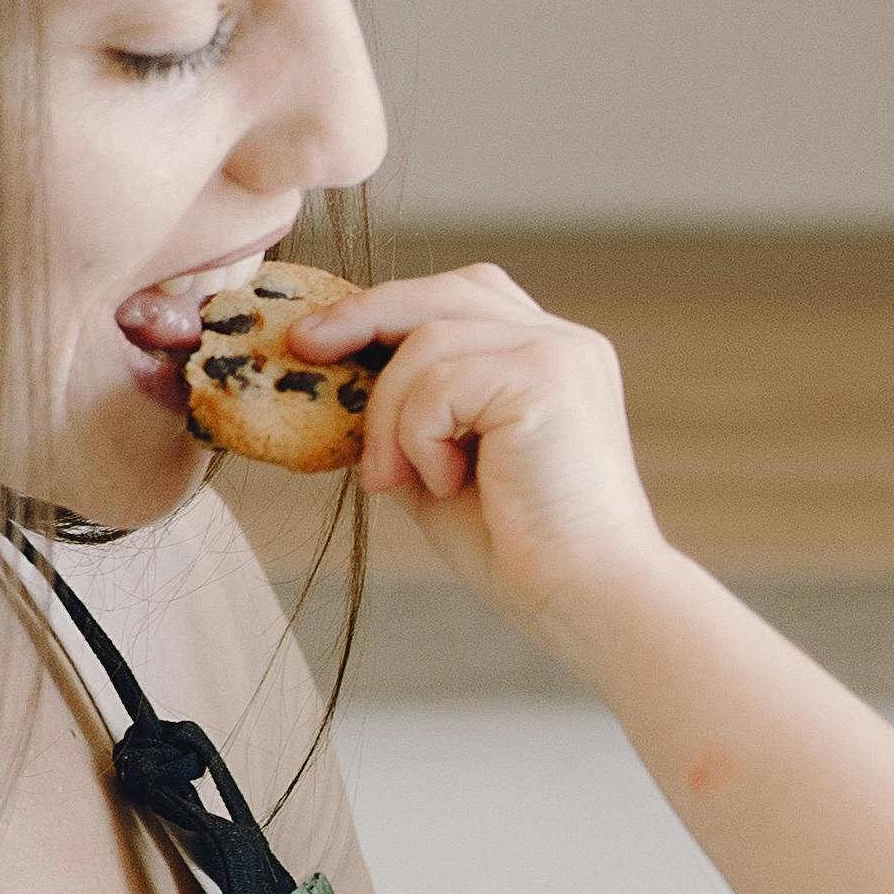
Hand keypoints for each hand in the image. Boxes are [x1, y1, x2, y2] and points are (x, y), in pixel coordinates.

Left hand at [287, 266, 670, 628]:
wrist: (589, 601)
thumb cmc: (524, 553)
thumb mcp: (444, 470)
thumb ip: (410, 421)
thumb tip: (339, 390)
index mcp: (550, 359)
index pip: (461, 300)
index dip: (390, 311)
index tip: (325, 340)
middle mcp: (564, 342)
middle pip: (442, 292)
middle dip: (364, 315)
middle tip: (305, 348)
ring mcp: (560, 353)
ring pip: (427, 338)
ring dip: (389, 412)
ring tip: (392, 479)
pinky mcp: (547, 378)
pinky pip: (440, 381)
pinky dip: (419, 436)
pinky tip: (447, 484)